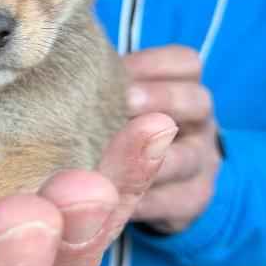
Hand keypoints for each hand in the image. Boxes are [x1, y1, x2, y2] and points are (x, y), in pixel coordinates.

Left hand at [125, 45, 221, 232]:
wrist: (159, 186)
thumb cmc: (123, 130)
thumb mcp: (122, 105)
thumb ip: (107, 89)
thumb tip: (65, 72)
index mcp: (182, 89)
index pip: (185, 64)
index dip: (153, 64)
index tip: (117, 67)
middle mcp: (198, 124)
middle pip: (197, 102)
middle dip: (162, 98)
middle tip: (126, 100)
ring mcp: (200, 164)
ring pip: (189, 157)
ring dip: (153, 156)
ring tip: (121, 156)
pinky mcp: (191, 201)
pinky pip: (175, 200)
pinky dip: (144, 199)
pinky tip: (113, 197)